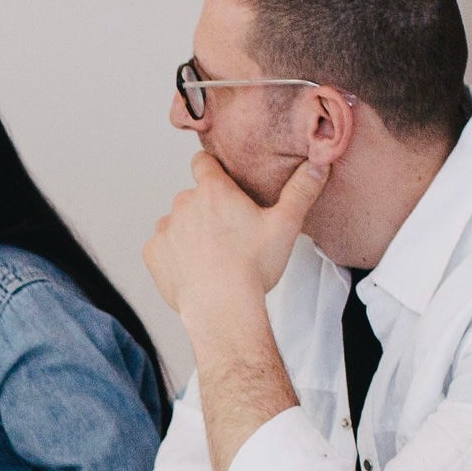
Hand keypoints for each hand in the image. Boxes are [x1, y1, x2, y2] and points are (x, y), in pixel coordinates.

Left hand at [145, 149, 332, 339]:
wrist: (222, 308)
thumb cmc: (253, 267)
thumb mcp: (285, 225)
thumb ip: (301, 190)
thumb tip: (319, 163)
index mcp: (214, 191)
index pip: (203, 162)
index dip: (212, 169)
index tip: (221, 183)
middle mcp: (183, 203)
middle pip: (193, 198)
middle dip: (207, 210)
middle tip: (229, 234)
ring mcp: (165, 228)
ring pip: (177, 223)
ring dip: (189, 233)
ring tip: (212, 256)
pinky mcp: (152, 253)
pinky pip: (162, 248)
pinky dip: (174, 256)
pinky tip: (194, 270)